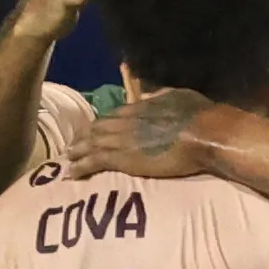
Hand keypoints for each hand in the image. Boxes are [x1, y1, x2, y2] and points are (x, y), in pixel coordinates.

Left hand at [68, 88, 217, 179]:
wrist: (202, 133)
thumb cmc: (198, 115)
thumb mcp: (178, 95)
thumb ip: (162, 95)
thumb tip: (154, 94)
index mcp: (139, 106)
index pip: (112, 115)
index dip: (101, 124)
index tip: (94, 130)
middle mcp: (125, 120)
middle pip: (96, 128)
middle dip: (83, 137)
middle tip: (73, 145)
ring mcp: (121, 138)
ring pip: (90, 144)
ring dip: (76, 152)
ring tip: (66, 159)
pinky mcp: (121, 158)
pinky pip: (93, 161)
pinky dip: (79, 167)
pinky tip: (70, 174)